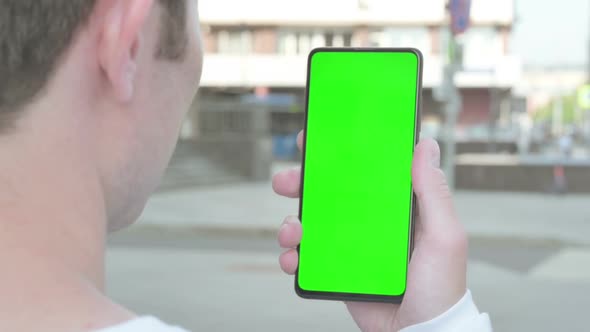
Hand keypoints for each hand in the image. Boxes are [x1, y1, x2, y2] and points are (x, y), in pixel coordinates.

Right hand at [272, 131, 467, 330]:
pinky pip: (306, 258)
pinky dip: (292, 256)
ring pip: (310, 224)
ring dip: (291, 222)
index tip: (317, 139)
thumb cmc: (439, 288)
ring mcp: (349, 247)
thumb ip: (433, 193)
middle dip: (301, 183)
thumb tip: (424, 145)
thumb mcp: (444, 237)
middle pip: (327, 194)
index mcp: (393, 208)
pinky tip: (293, 259)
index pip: (363, 171)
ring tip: (292, 232)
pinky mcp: (336, 271)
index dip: (338, 153)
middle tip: (286, 180)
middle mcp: (368, 223)